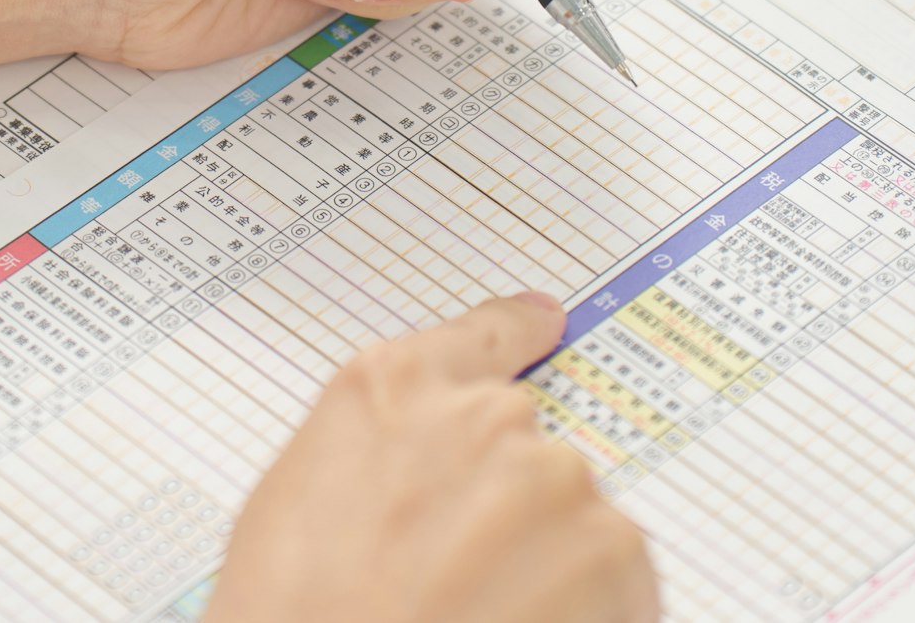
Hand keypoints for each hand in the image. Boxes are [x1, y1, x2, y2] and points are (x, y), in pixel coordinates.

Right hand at [205, 293, 658, 622]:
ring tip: (484, 615)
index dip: (520, 332)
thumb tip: (419, 476)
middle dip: (508, 514)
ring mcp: (552, 475)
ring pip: (574, 521)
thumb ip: (379, 451)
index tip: (543, 322)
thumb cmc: (294, 610)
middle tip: (461, 579)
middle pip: (527, 453)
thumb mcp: (297, 499)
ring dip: (548, 568)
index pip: (483, 335)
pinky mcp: (610, 546)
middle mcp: (485, 413)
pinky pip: (620, 580)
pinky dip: (592, 612)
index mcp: (394, 386)